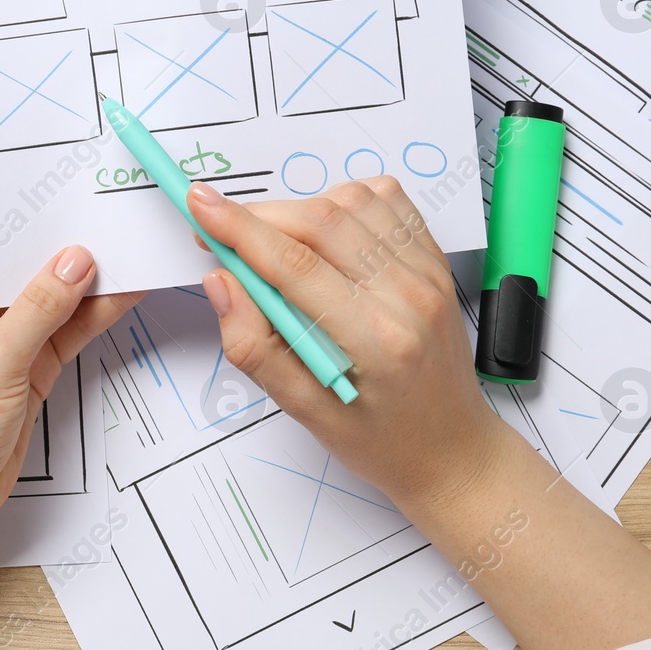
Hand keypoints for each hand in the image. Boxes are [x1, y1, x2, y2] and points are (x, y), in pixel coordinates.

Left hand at [0, 245, 142, 532]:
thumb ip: (38, 310)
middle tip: (116, 230)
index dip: (39, 238)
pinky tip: (117, 301)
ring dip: (90, 292)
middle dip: (71, 261)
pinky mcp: (26, 381)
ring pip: (54, 313)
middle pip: (31, 283)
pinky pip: (62, 343)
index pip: (0, 260)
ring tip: (132, 258)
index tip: (79, 215)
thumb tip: (73, 263)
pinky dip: (90, 324)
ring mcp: (4, 354)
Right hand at [187, 176, 503, 511]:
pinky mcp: (434, 260)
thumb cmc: (381, 439)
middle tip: (221, 231)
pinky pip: (387, 200)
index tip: (200, 206)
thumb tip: (220, 283)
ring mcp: (428, 273)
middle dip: (258, 216)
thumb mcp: (304, 411)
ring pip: (352, 200)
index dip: (239, 229)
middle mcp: (408, 296)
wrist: (450, 449)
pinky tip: (327, 234)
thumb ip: (253, 346)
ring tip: (279, 245)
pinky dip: (346, 202)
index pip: (294, 265)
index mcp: (375, 340)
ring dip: (301, 209)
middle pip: (320, 222)